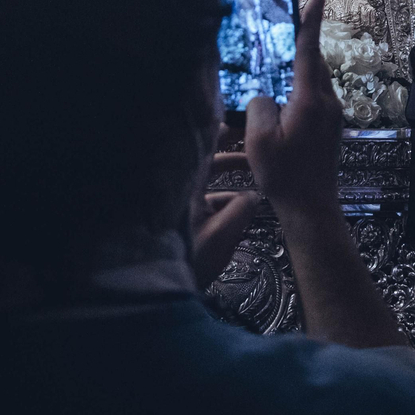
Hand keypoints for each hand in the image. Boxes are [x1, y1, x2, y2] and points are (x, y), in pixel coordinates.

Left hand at [188, 132, 258, 288]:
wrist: (158, 289)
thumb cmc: (189, 258)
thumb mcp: (223, 234)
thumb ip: (243, 209)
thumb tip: (255, 193)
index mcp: (187, 186)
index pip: (202, 149)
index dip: (219, 133)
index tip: (239, 124)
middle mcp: (181, 191)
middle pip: (206, 164)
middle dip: (232, 158)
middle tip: (254, 152)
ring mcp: (180, 206)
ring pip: (207, 184)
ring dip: (230, 182)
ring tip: (255, 183)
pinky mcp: (181, 221)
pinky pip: (204, 202)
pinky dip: (222, 201)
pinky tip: (240, 208)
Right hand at [245, 0, 343, 218]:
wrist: (311, 207)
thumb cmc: (285, 176)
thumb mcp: (259, 139)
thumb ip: (259, 105)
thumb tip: (265, 94)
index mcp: (310, 100)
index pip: (309, 51)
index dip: (310, 22)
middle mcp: (327, 102)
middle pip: (314, 62)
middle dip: (302, 42)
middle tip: (285, 24)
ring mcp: (332, 115)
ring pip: (315, 80)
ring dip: (300, 67)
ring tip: (278, 62)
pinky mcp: (330, 127)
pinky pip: (315, 96)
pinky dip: (301, 87)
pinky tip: (283, 98)